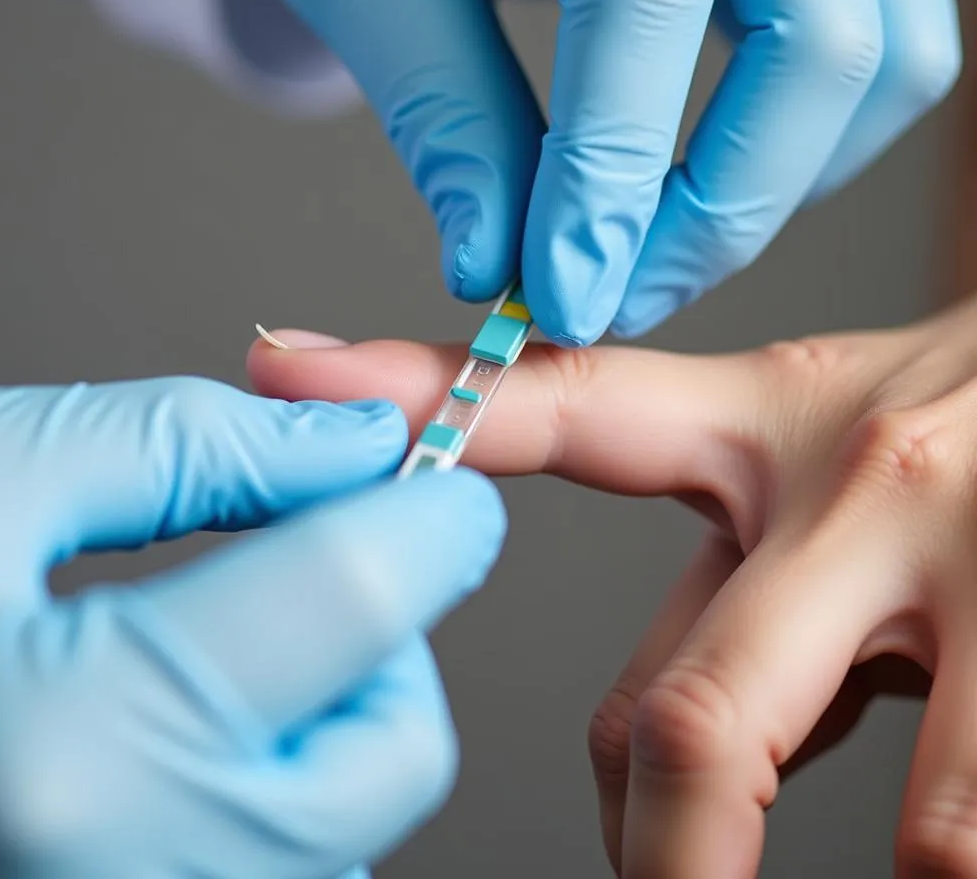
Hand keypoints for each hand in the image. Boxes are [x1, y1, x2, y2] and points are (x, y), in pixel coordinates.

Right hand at [0, 378, 503, 877]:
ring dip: (335, 713)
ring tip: (222, 637)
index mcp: (72, 740)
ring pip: (343, 822)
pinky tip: (188, 714)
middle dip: (385, 639)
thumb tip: (347, 441)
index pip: (356, 600)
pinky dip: (275, 780)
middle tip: (316, 559)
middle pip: (391, 750)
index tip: (446, 483)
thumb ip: (200, 447)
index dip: (429, 517)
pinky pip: (272, 860)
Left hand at [189, 0, 958, 341]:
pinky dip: (807, 148)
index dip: (607, 177)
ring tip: (651, 252)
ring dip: (770, 191)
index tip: (558, 298)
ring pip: (881, 58)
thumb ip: (442, 107)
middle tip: (610, 299)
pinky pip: (891, 48)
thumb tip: (495, 267)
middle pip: (816, 42)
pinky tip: (707, 189)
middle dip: (711, 215)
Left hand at [248, 301, 976, 876]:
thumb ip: (720, 574)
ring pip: (814, 797)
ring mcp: (964, 569)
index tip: (282, 363)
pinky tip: (928, 814)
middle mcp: (852, 485)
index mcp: (762, 422)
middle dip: (656, 857)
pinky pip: (943, 824)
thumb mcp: (822, 446)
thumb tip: (647, 753)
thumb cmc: (958, 429)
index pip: (561, 402)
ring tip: (751, 856)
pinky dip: (913, 851)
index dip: (417, 393)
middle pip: (683, 718)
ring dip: (752, 863)